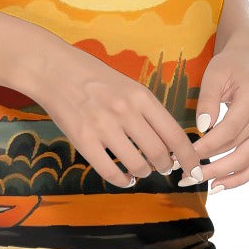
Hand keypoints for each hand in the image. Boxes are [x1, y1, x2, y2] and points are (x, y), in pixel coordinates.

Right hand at [29, 42, 205, 189]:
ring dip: (144, 172)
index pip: (175, 134)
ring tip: (141, 170)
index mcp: (140, 96)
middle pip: (159, 154)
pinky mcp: (83, 140)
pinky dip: (122, 180)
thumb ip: (147, 110)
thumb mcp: (127, 85)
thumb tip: (167, 141)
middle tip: (165, 168)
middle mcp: (125, 111)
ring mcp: (103, 127)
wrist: (53, 68)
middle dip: (166, 166)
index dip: (189, 157)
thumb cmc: (93, 76)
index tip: (195, 169)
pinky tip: (125, 178)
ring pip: (137, 166)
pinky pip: (110, 171)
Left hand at [183, 42, 248, 190]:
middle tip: (186, 176)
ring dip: (225, 177)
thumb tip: (202, 127)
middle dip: (211, 166)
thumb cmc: (229, 65)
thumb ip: (208, 99)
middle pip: (239, 149)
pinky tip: (220, 185)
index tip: (184, 155)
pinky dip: (240, 177)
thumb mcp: (214, 73)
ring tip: (200, 184)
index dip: (206, 147)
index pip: (228, 131)